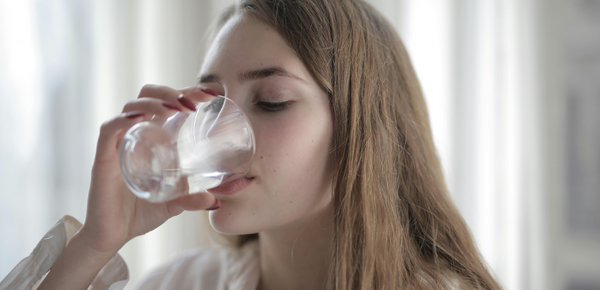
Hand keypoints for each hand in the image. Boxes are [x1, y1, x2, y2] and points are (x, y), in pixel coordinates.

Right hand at [79, 85, 219, 253]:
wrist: (112, 236)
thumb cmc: (140, 213)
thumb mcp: (173, 204)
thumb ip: (192, 200)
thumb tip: (216, 201)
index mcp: (152, 137)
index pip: (167, 103)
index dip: (188, 92)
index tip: (211, 94)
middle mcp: (135, 134)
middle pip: (148, 95)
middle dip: (171, 92)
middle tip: (194, 103)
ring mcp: (118, 143)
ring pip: (131, 106)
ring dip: (155, 102)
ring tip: (175, 109)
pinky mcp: (103, 157)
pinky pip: (109, 129)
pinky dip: (123, 119)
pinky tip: (140, 118)